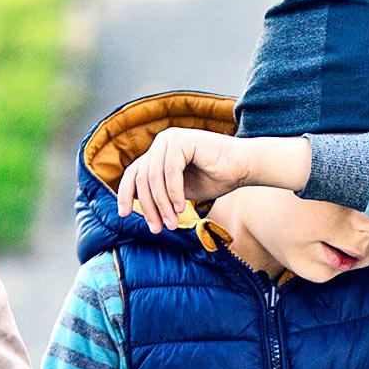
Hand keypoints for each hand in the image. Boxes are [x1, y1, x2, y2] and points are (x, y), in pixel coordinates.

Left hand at [119, 130, 310, 232]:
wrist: (244, 167)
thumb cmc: (217, 178)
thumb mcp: (181, 191)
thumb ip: (160, 192)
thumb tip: (137, 202)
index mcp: (159, 153)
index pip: (134, 173)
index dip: (126, 194)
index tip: (124, 215)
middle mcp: (161, 143)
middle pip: (142, 178)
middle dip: (149, 207)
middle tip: (158, 229)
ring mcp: (170, 139)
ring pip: (154, 177)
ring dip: (161, 204)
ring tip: (173, 223)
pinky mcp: (182, 140)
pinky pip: (170, 170)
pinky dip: (173, 192)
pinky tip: (181, 207)